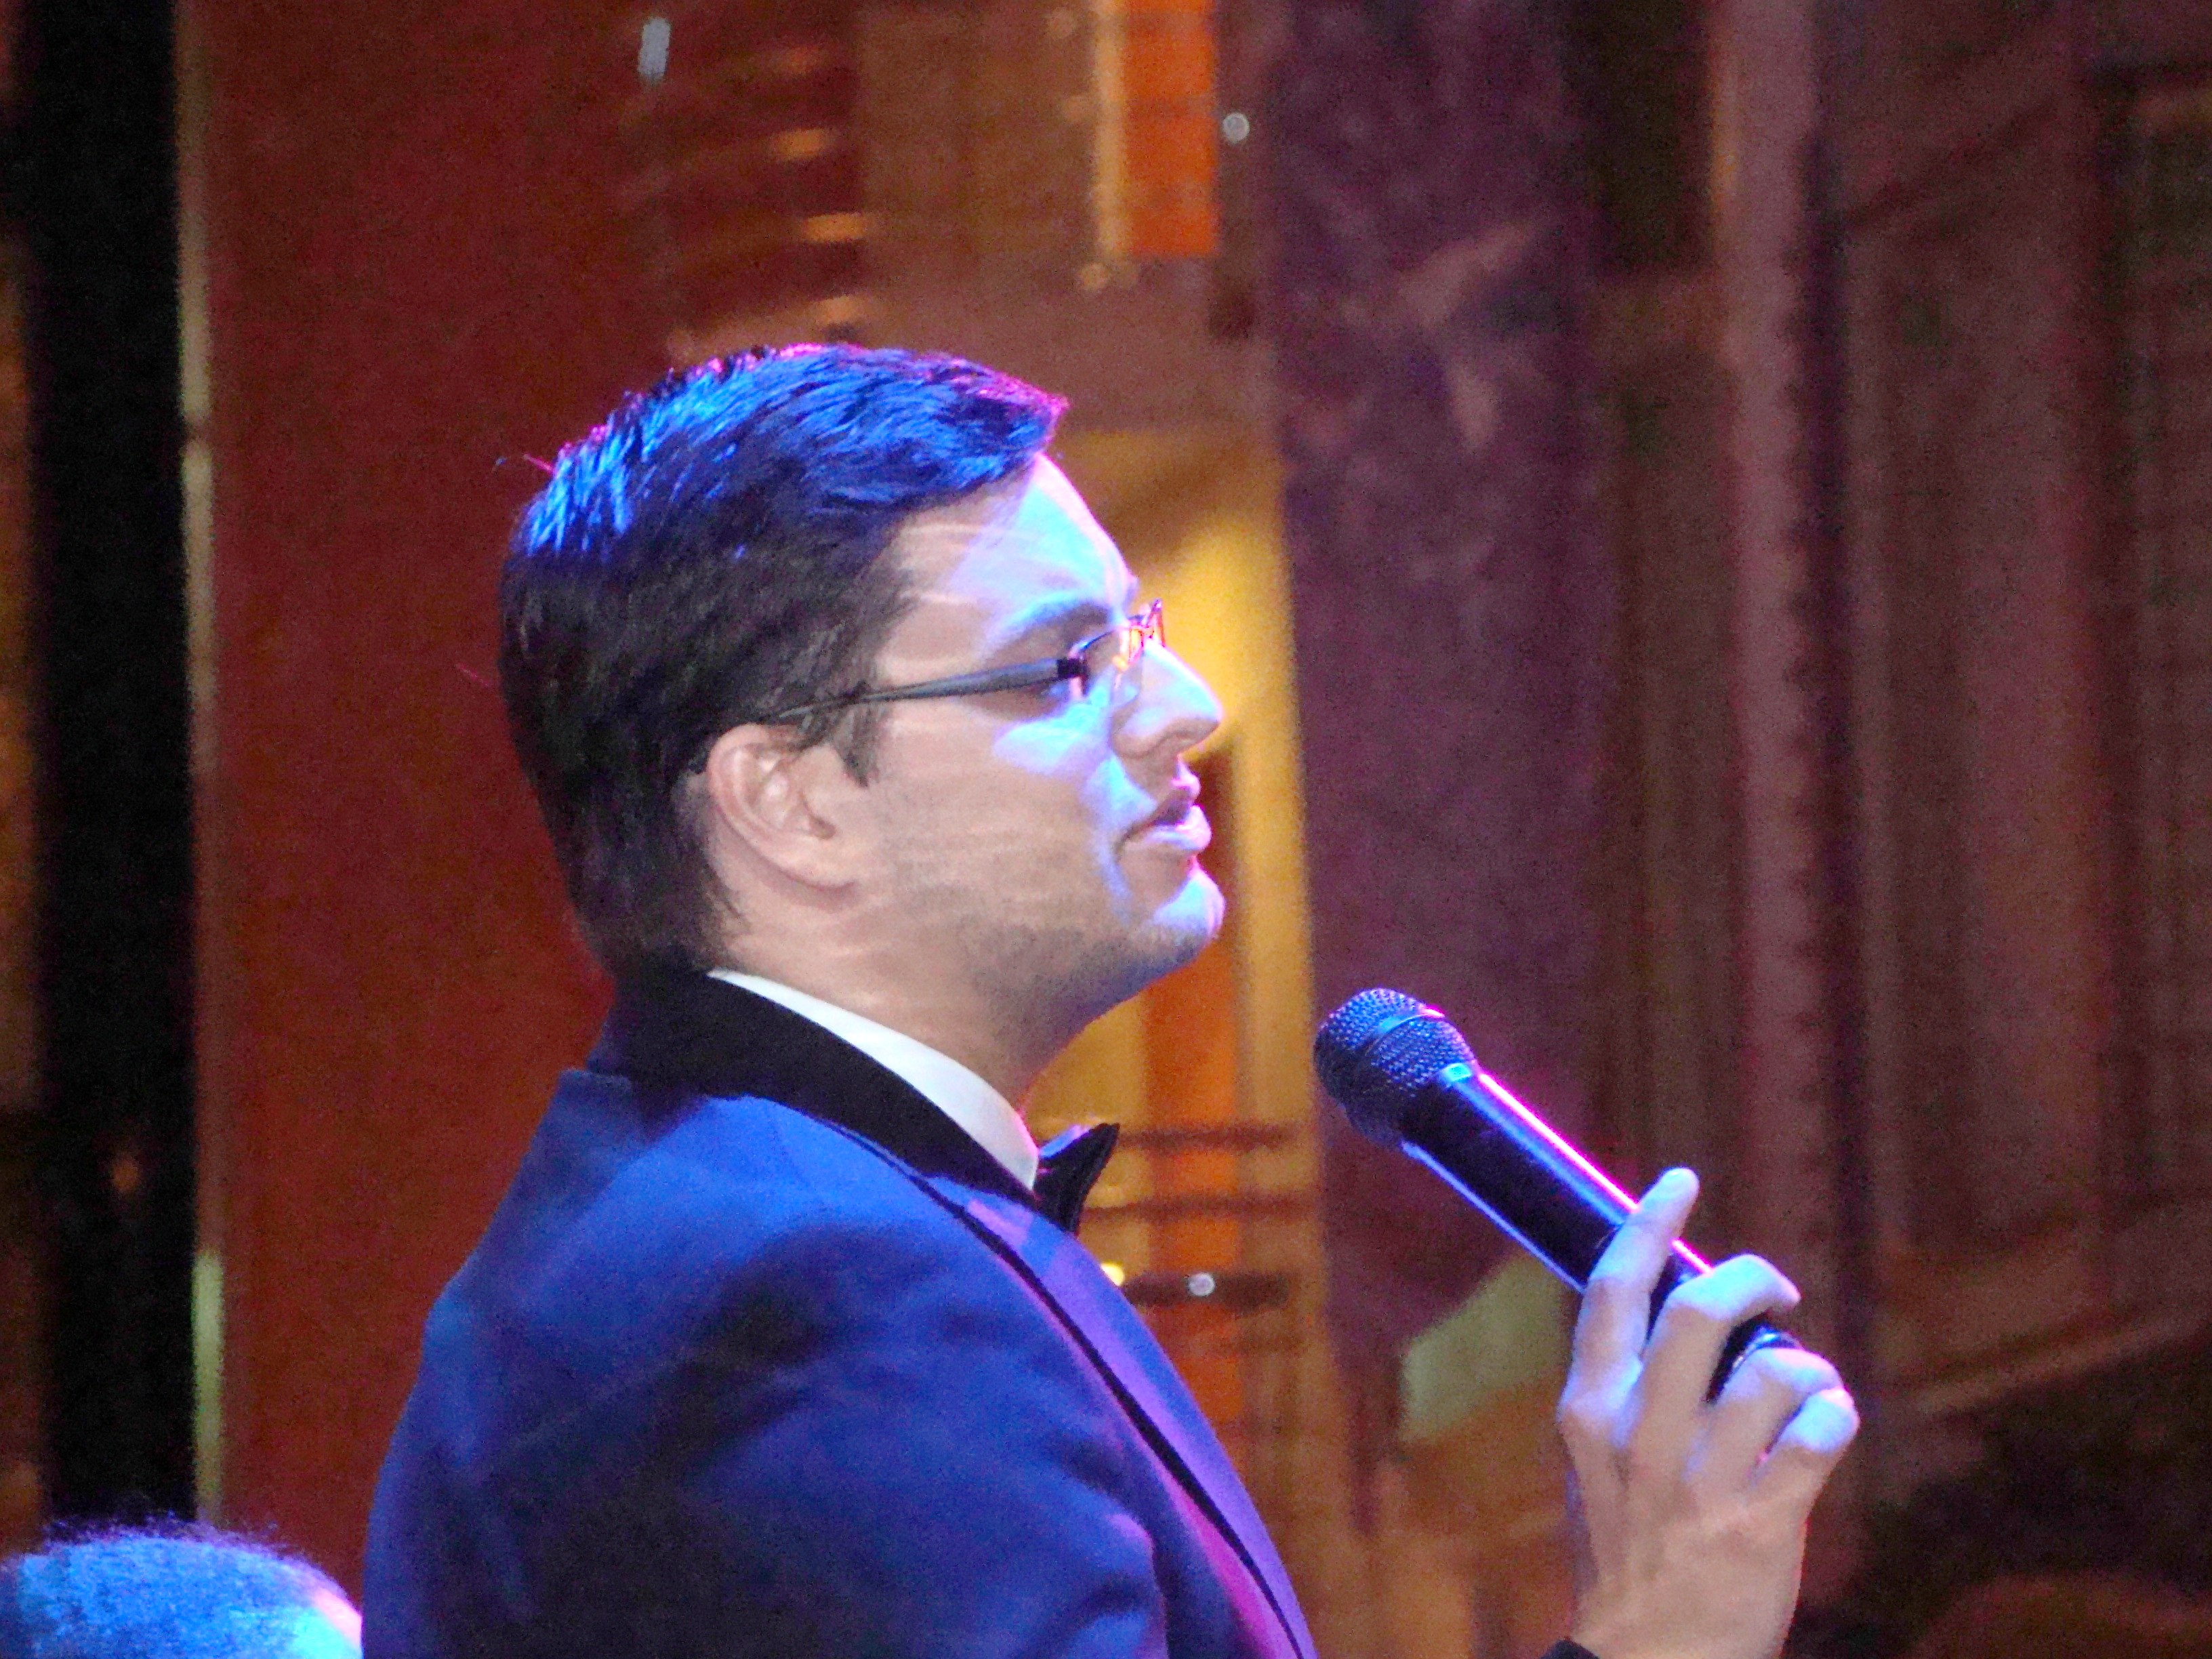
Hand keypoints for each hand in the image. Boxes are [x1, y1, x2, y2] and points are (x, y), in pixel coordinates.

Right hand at [1558, 1169, 1858, 1658]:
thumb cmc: (1626, 1552)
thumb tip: (1671, 1315)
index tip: (1681, 1182)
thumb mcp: (1593, 1464)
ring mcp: (1697, 1481)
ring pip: (1771, 1371)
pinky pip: (1819, 1436)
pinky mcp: (1759, 1523)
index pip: (1611, 1290)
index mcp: (1588, 1410)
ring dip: (1806, 1363)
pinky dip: (1837, 1415)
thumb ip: (1623, 1394)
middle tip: (1776, 1290)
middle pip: (1698, 1311)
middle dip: (1752, 1279)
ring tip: (1808, 1382)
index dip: (1650, 1225)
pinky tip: (1831, 1424)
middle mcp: (1637, 1435)